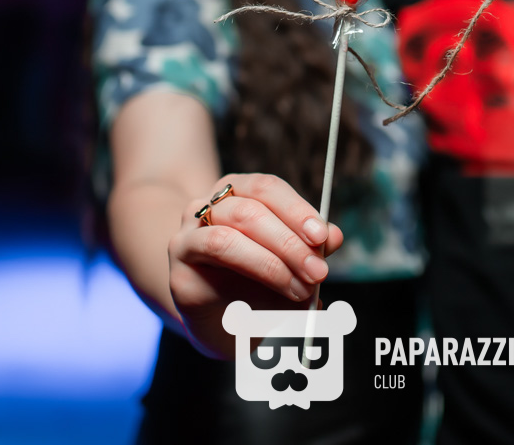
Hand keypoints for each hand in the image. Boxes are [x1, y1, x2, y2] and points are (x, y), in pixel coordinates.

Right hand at [168, 173, 343, 358]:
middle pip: (249, 211)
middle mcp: (207, 208)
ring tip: (300, 290)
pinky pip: (211, 271)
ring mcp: (187, 237)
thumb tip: (334, 236)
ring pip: (227, 236)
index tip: (322, 237)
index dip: (296, 209)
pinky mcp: (179, 271)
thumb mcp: (292, 266)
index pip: (267, 188)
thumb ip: (310, 249)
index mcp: (237, 195)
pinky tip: (269, 299)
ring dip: (271, 264)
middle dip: (290, 242)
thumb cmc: (257, 287)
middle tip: (318, 272)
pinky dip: (245, 284)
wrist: (218, 324)